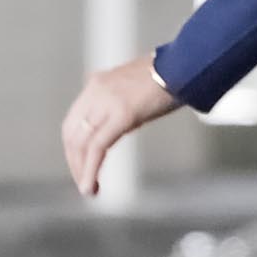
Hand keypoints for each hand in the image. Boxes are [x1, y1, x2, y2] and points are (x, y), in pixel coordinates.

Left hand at [61, 56, 178, 196]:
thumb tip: (118, 124)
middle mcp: (95, 91)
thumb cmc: (168, 77)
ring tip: (88, 190)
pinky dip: (90, 169)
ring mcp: (106, 101)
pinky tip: (91, 186)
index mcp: (97, 85)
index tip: (80, 165)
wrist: (185, 66)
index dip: (73, 147)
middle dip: (74, 162)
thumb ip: (119, 104)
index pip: (73, 122)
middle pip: (72, 134)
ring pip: (81, 143)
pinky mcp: (121, 114)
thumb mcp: (134, 89)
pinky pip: (97, 147)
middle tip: (84, 183)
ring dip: (81, 170)